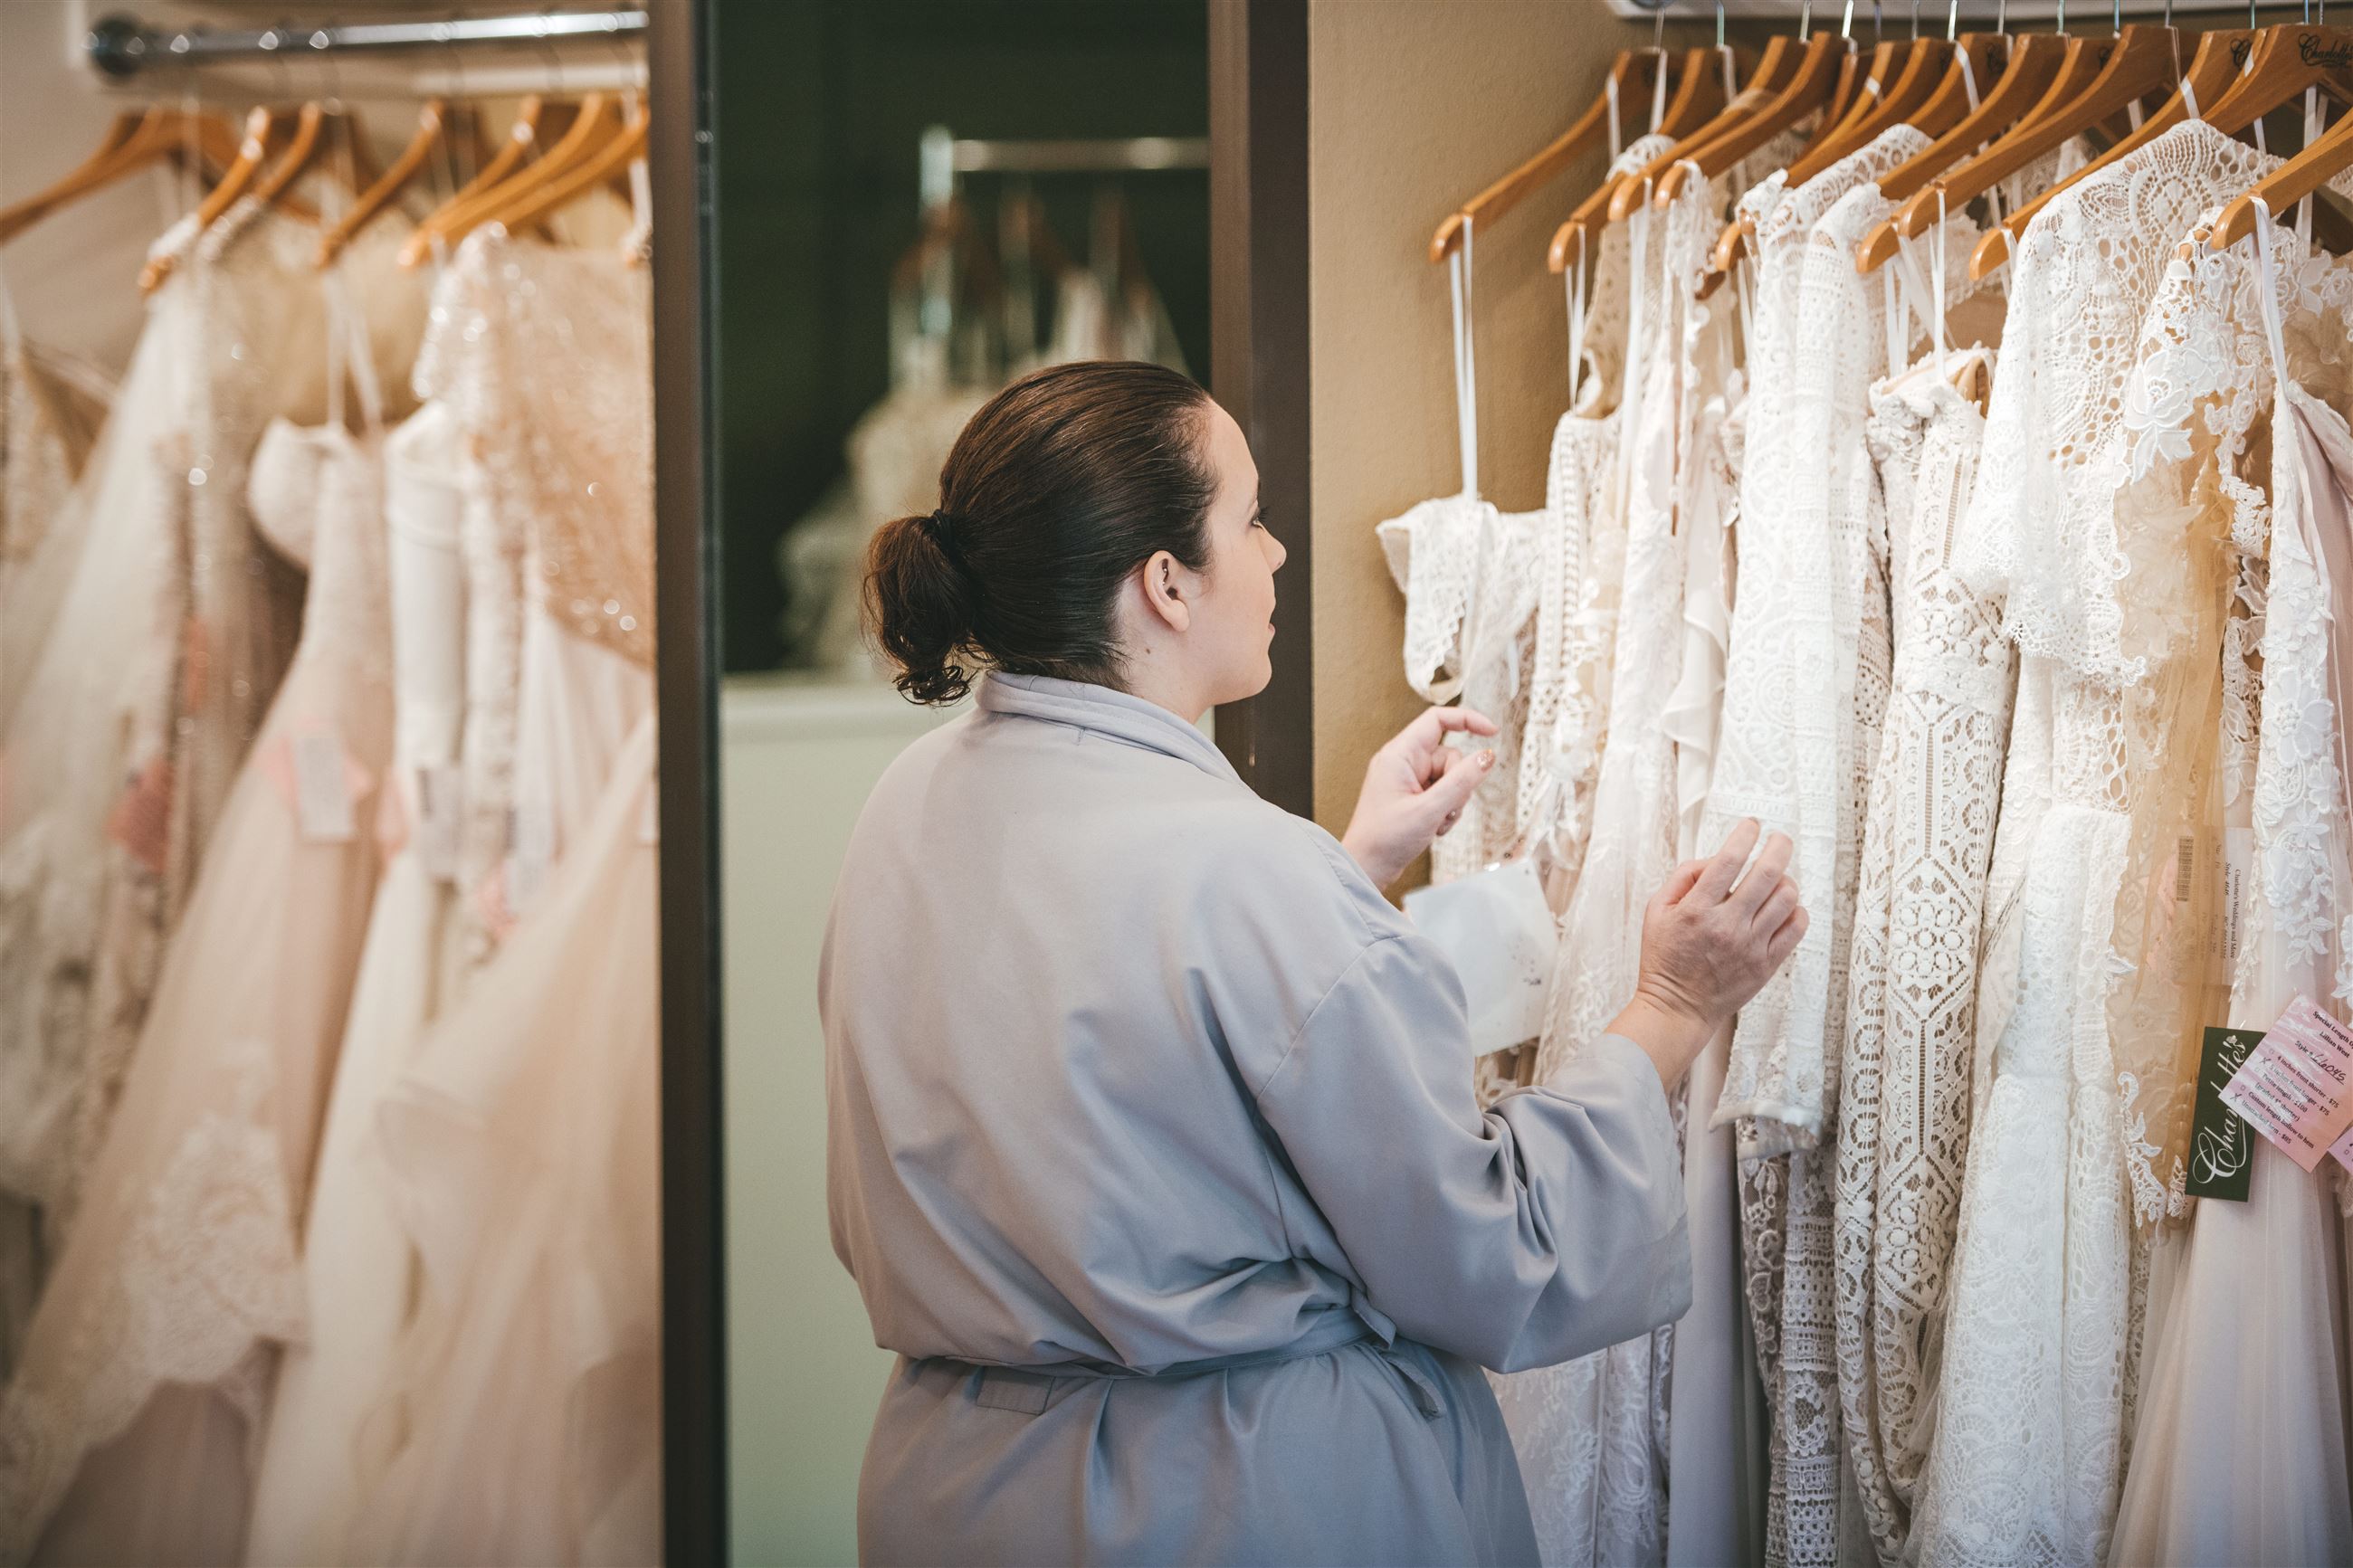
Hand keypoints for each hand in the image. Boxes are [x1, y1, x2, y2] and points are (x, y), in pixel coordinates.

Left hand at [1340, 706, 1501, 887]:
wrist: (1367, 868)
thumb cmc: (1384, 839)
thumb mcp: (1429, 809)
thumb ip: (1461, 781)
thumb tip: (1487, 756)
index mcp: (1399, 755)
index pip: (1437, 719)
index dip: (1468, 720)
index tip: (1492, 731)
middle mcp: (1403, 763)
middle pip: (1450, 756)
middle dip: (1457, 784)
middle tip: (1445, 808)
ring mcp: (1408, 780)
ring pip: (1450, 778)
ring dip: (1452, 802)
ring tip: (1436, 822)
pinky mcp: (1413, 797)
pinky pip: (1443, 794)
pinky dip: (1445, 811)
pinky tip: (1434, 828)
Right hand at [1606, 819, 1806, 1088]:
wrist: (1677, 1008)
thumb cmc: (1664, 957)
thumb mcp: (1656, 911)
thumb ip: (1682, 878)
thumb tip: (1715, 860)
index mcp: (1696, 909)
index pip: (1728, 860)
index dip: (1745, 835)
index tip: (1752, 825)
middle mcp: (1726, 925)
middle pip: (1767, 873)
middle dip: (1778, 846)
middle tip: (1780, 838)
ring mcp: (1750, 946)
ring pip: (1787, 898)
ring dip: (1786, 879)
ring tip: (1778, 878)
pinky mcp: (1766, 964)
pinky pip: (1796, 928)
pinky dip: (1796, 910)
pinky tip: (1784, 907)